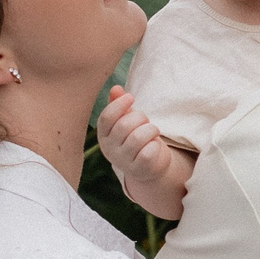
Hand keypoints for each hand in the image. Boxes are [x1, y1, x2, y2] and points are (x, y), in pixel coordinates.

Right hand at [98, 87, 189, 216]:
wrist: (149, 165)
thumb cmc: (136, 136)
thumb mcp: (126, 119)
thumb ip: (119, 104)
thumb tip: (116, 88)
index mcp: (103, 135)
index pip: (106, 117)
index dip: (119, 104)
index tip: (131, 97)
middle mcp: (109, 149)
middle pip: (124, 125)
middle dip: (140, 117)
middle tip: (146, 121)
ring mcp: (123, 162)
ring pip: (138, 138)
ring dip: (151, 129)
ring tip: (152, 131)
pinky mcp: (139, 170)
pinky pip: (148, 152)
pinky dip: (155, 145)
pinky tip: (155, 145)